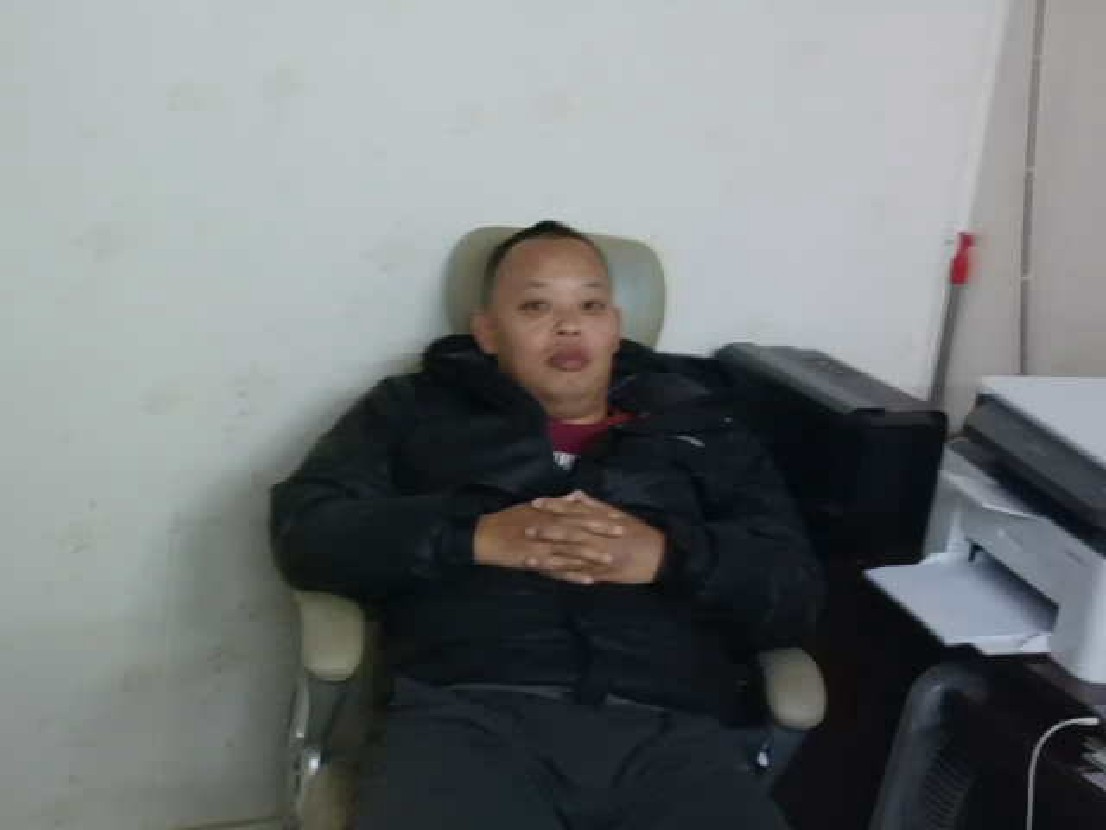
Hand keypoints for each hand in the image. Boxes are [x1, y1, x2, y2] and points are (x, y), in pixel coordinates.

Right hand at [473, 501, 622, 584]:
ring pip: (569, 551)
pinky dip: (573, 575)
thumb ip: (557, 503)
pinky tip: (589, 580)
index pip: (577, 512)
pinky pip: (557, 570)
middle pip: (577, 529)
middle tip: (622, 534)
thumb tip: (577, 496)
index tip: (617, 517)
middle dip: (600, 532)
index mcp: (547, 513)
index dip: (598, 515)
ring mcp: (541, 546)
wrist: (484, 537)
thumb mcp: (532, 507)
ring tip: (610, 559)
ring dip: (591, 555)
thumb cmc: (509, 520)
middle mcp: (546, 528)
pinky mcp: (535, 562)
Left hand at [528, 491, 665, 584]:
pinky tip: (546, 576)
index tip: (535, 502)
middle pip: (566, 532)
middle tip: (524, 528)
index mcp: (600, 520)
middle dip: (545, 531)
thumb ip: (593, 505)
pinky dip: (562, 575)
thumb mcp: (617, 514)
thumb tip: (573, 494)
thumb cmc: (638, 533)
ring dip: (546, 558)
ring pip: (568, 556)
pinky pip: (577, 574)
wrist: (659, 556)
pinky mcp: (601, 573)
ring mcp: (598, 556)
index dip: (553, 506)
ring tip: (526, 559)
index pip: (572, 510)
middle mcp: (597, 537)